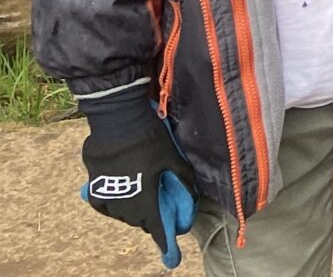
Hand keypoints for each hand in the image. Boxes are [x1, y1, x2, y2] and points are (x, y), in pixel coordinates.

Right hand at [79, 88, 194, 267]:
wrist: (118, 123)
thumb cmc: (149, 141)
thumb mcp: (172, 159)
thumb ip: (183, 179)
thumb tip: (191, 193)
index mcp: (144, 201)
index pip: (156, 228)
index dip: (164, 242)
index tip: (171, 256)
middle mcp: (123, 205)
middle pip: (139, 220)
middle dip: (150, 218)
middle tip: (159, 207)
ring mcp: (105, 198)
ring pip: (122, 214)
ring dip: (133, 210)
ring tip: (142, 197)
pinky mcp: (93, 188)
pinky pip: (105, 205)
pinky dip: (114, 204)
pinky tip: (121, 197)